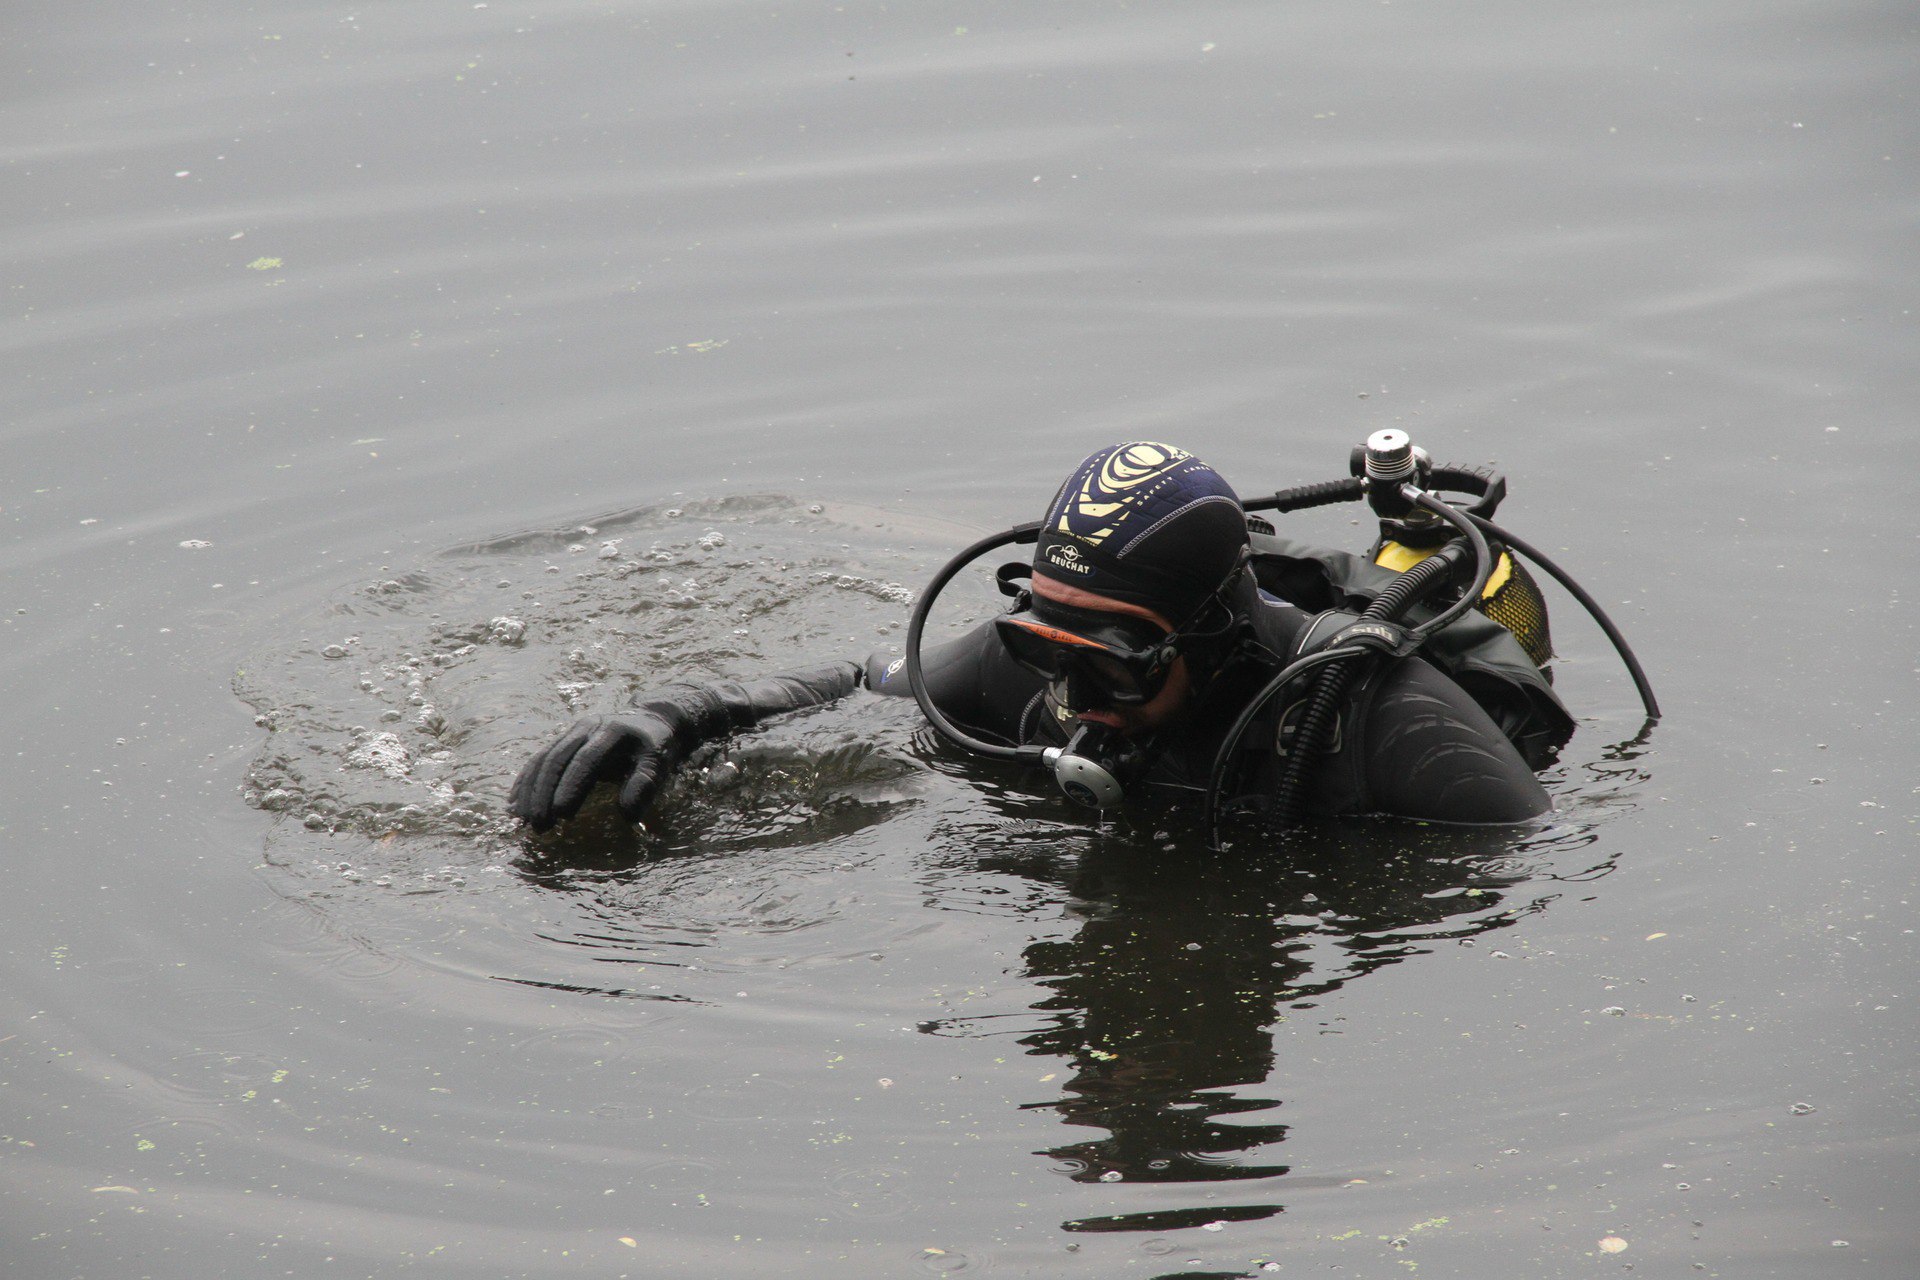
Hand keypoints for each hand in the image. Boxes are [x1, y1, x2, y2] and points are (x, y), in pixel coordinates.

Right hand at [508, 710, 679, 830]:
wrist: (650, 720)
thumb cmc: (655, 748)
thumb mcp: (658, 765)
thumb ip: (644, 786)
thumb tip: (627, 815)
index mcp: (612, 732)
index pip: (587, 759)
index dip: (573, 786)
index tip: (562, 815)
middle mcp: (587, 727)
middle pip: (558, 758)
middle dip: (545, 793)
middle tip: (540, 825)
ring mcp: (572, 732)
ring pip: (544, 759)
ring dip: (531, 791)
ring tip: (524, 821)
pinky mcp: (563, 740)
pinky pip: (539, 759)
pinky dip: (525, 782)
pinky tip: (515, 804)